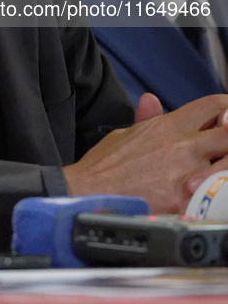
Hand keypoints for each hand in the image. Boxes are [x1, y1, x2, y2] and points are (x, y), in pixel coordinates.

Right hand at [64, 94, 227, 213]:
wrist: (89, 195)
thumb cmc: (104, 168)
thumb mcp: (125, 133)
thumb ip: (147, 119)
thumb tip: (151, 101)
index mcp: (168, 126)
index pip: (213, 106)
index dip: (227, 108)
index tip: (227, 116)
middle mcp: (182, 146)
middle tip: (223, 147)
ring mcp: (186, 174)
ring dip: (225, 168)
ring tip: (217, 174)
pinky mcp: (185, 202)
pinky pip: (215, 196)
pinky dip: (215, 195)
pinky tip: (207, 197)